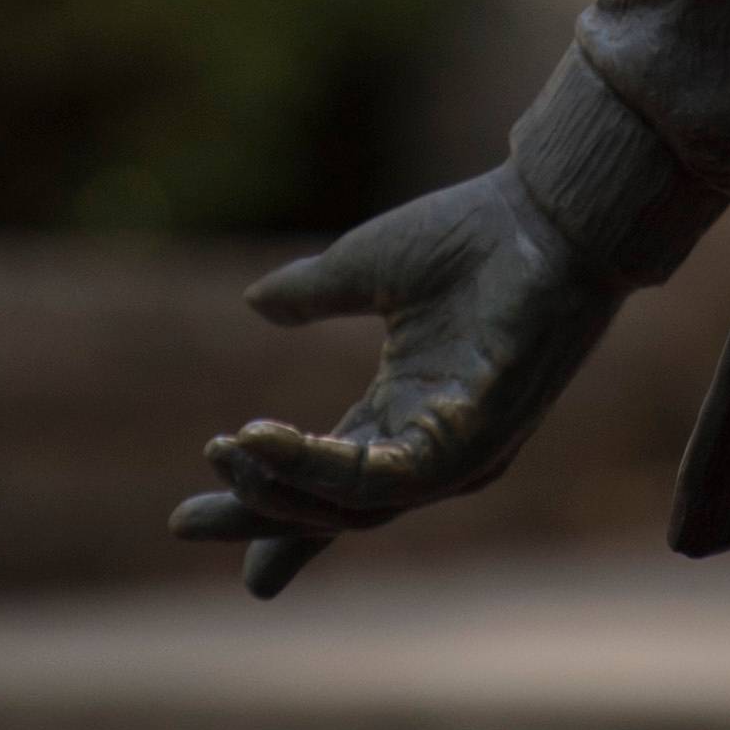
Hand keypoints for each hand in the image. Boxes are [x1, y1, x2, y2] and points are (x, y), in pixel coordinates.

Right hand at [168, 164, 620, 600]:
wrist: (546, 208)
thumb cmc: (478, 233)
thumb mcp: (371, 265)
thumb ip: (313, 292)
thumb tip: (256, 301)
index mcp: (407, 409)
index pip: (328, 476)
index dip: (268, 503)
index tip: (191, 522)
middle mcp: (430, 444)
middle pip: (332, 509)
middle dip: (258, 517)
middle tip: (184, 521)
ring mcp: (458, 451)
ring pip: (353, 505)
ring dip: (281, 487)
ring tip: (226, 454)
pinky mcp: (476, 441)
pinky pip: (388, 478)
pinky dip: (320, 467)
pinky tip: (266, 441)